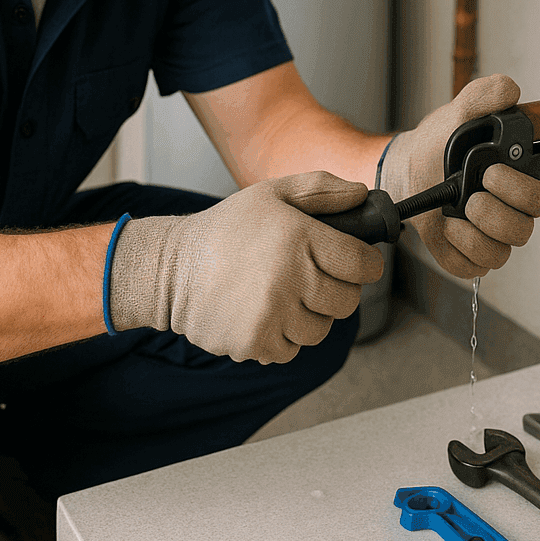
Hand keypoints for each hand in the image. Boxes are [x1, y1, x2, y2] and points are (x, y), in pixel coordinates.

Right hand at [106, 172, 384, 363]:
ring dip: (310, 316)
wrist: (172, 269)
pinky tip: (263, 314)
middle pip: (347, 302)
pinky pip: (291, 350)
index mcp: (299, 237)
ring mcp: (272, 314)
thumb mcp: (272, 194)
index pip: (362, 264)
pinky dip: (282, 337)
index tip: (360, 264)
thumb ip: (320, 189)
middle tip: (315, 279)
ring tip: (284, 296)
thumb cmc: (227, 230)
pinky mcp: (255, 343)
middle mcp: (289, 277)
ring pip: (320, 330)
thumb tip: (362, 194)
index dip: (367, 265)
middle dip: (338, 291)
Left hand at [381, 74, 539, 278]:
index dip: (520, 189)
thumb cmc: (439, 144)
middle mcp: (508, 210)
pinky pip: (473, 268)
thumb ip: (484, 96)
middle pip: (525, 230)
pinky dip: (458, 250)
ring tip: (456, 210)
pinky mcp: (466, 254)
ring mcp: (488, 235)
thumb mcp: (458, 113)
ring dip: (475, 233)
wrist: (406, 167)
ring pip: (501, 253)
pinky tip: (446, 227)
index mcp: (516, 179)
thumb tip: (510, 91)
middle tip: (472, 192)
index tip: (493, 170)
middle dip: (496, 212)